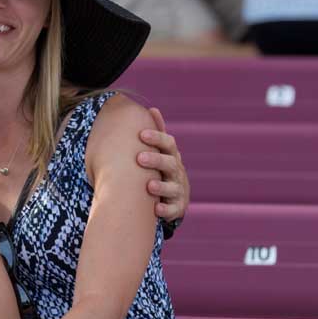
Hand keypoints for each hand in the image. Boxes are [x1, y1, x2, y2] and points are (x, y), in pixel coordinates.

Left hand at [137, 107, 189, 223]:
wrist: (173, 196)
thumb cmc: (161, 170)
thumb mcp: (161, 152)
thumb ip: (156, 134)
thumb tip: (152, 108)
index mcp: (171, 156)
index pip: (168, 144)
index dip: (157, 138)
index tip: (141, 134)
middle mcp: (177, 172)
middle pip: (170, 164)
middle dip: (156, 160)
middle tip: (139, 158)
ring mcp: (178, 190)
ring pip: (173, 187)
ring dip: (162, 186)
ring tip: (149, 185)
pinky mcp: (177, 208)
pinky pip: (173, 210)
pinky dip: (166, 209)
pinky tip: (156, 208)